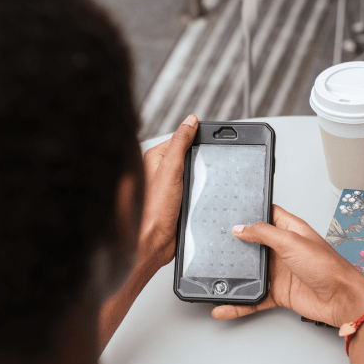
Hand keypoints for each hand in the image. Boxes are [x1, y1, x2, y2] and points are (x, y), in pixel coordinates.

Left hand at [138, 114, 197, 270]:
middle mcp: (161, 169)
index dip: (195, 141)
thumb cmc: (156, 210)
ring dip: (201, 178)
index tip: (207, 145)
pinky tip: (199, 197)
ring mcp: (170, 184)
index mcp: (155, 157)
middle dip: (199, 162)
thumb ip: (180, 143)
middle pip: (190, 155)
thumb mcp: (171, 170)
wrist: (157, 241)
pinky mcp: (178, 197)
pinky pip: (196, 187)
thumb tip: (189, 121)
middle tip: (199, 173)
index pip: (181, 138)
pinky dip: (201, 190)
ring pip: (195, 172)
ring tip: (196, 188)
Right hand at [211, 205, 363, 327]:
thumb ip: (263, 233)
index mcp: (289, 230)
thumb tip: (240, 228)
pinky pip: (254, 298)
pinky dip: (239, 303)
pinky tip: (225, 306)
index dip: (251, 212)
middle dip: (237, 245)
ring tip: (215, 276)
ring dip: (235, 276)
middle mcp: (283, 249)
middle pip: (254, 244)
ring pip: (251, 272)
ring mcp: (280, 271)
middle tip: (215, 242)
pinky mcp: (278, 292)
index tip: (232, 211)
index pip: (267, 215)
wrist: (342, 300)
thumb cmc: (327, 267)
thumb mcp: (291, 241)